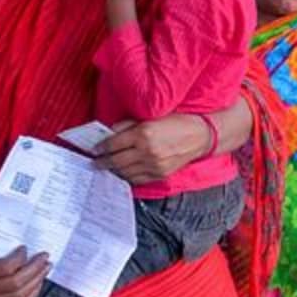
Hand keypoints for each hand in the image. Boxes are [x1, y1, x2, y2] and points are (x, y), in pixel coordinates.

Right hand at [0, 247, 49, 296]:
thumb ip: (0, 245)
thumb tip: (25, 239)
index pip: (4, 268)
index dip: (19, 258)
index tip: (25, 248)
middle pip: (15, 283)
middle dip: (35, 268)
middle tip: (44, 257)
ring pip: (19, 295)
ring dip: (37, 280)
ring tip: (46, 267)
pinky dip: (33, 293)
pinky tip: (38, 281)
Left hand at [95, 116, 209, 184]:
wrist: (201, 136)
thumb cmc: (178, 122)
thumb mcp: (153, 117)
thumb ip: (130, 124)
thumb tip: (111, 132)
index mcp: (143, 133)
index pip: (113, 143)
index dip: (101, 147)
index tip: (95, 148)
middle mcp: (146, 151)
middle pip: (115, 160)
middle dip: (102, 161)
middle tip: (95, 161)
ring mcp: (153, 165)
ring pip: (125, 171)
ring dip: (113, 170)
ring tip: (107, 167)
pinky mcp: (159, 174)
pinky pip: (137, 179)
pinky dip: (127, 176)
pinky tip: (123, 172)